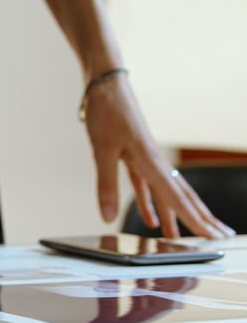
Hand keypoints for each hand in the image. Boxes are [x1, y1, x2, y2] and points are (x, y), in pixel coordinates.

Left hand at [83, 68, 233, 238]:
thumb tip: (107, 217)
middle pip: (182, 196)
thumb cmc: (106, 112)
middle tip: (219, 238)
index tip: (213, 236)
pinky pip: (147, 186)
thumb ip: (105, 185)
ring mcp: (145, 159)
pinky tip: (150, 219)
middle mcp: (155, 161)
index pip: (177, 198)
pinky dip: (150, 203)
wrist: (105, 85)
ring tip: (184, 236)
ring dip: (176, 214)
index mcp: (151, 161)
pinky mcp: (133, 156)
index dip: (195, 220)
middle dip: (200, 218)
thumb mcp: (102, 150)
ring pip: (167, 193)